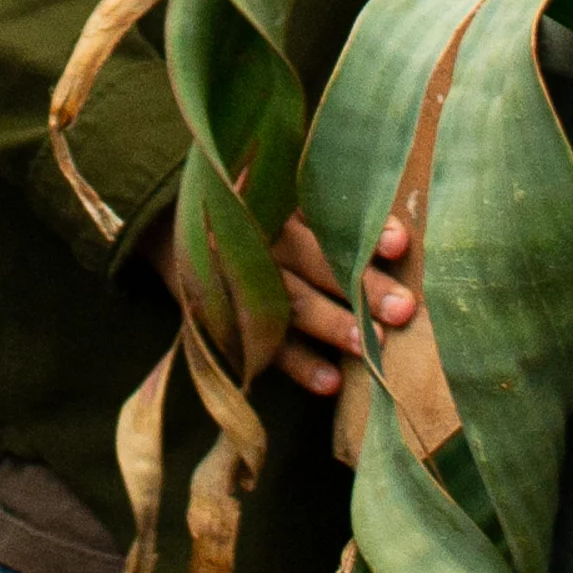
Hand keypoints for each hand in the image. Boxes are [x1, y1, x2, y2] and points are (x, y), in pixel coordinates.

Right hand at [161, 210, 416, 398]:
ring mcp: (241, 280)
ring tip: (372, 348)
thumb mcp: (278, 190)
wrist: (169, 225)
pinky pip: (263, 344)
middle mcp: (261, 239)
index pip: (325, 216)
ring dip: (333, 326)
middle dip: (361, 286)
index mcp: (277, 202)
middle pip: (317, 262)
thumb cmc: (251, 208)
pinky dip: (297, 364)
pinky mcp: (228, 318)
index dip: (363, 231)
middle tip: (404, 308)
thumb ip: (327, 204)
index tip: (401, 243)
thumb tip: (399, 230)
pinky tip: (330, 382)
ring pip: (291, 304)